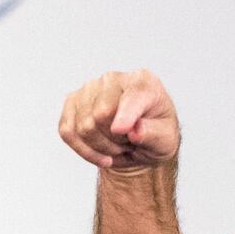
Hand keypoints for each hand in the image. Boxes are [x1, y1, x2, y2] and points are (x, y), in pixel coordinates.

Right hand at [59, 70, 179, 173]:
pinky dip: (84, 150)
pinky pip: (67, 132)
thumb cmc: (156, 135)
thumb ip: (154, 134)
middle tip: (130, 142)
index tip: (121, 130)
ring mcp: (90, 88)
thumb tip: (135, 131)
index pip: (129, 98)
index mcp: (143, 82)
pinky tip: (101, 154)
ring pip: (84, 127)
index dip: (124, 116)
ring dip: (102, 147)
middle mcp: (114, 79)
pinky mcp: (72, 103)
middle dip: (116, 140)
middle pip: (101, 115)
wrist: (140, 143)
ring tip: (119, 144)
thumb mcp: (166, 140)